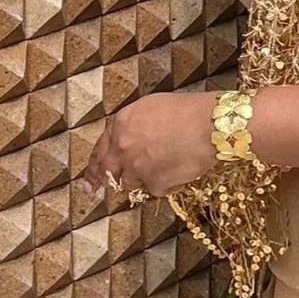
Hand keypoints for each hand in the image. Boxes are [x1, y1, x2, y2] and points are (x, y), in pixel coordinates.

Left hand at [80, 92, 219, 200]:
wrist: (209, 125)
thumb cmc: (187, 110)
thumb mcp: (151, 107)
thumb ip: (133, 125)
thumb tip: (129, 137)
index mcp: (121, 124)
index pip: (100, 148)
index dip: (94, 163)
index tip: (89, 175)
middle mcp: (123, 147)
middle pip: (106, 170)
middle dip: (99, 181)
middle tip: (93, 190)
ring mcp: (137, 168)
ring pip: (130, 183)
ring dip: (141, 178)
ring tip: (161, 168)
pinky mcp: (154, 184)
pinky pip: (155, 190)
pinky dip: (165, 184)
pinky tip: (179, 171)